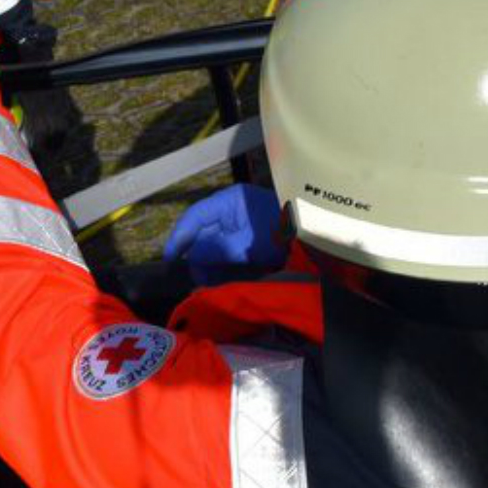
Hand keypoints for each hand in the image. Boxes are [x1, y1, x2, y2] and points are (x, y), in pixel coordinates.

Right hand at [163, 183, 286, 285]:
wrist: (317, 242)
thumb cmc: (282, 235)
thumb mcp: (247, 243)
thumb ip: (217, 249)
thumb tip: (192, 256)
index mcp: (230, 202)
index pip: (194, 217)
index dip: (179, 238)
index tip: (169, 259)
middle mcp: (232, 211)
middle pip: (203, 234)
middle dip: (198, 258)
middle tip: (199, 280)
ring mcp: (241, 226)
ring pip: (214, 247)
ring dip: (211, 266)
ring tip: (211, 285)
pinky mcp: (249, 242)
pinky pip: (228, 254)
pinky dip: (223, 268)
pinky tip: (223, 282)